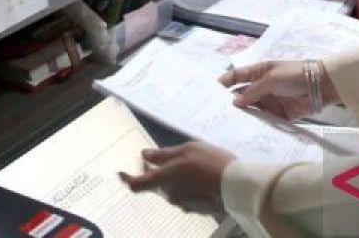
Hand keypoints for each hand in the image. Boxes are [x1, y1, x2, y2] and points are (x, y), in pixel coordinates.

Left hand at [119, 142, 234, 212]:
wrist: (237, 185)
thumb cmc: (210, 162)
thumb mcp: (186, 149)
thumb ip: (163, 155)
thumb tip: (145, 155)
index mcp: (164, 179)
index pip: (137, 184)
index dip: (127, 178)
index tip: (121, 173)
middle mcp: (170, 195)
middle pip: (156, 185)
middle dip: (157, 172)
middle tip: (167, 158)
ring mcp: (183, 204)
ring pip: (171, 190)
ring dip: (174, 179)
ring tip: (191, 164)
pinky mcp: (196, 208)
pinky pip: (185, 196)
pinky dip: (187, 186)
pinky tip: (200, 176)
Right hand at [219, 60, 337, 119]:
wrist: (322, 86)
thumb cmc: (296, 75)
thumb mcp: (272, 79)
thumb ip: (253, 91)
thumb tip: (235, 102)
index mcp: (259, 72)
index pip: (237, 76)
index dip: (225, 82)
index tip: (211, 92)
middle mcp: (262, 86)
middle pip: (242, 95)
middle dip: (231, 102)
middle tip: (216, 113)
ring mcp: (270, 101)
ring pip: (252, 109)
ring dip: (243, 115)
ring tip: (228, 124)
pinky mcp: (279, 114)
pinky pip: (264, 119)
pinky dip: (256, 124)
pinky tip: (246, 131)